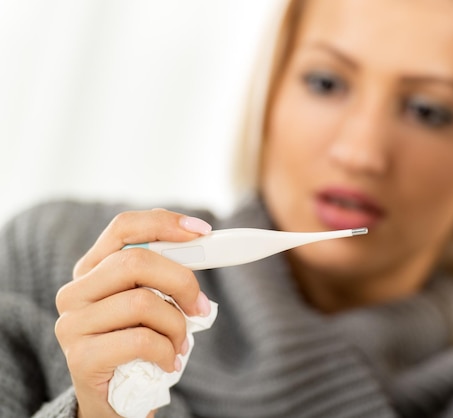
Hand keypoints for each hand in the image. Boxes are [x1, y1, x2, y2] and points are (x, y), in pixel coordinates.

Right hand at [55, 209, 212, 416]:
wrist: (116, 401)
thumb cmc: (140, 346)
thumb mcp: (153, 303)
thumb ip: (165, 275)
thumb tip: (202, 242)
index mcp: (92, 269)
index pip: (124, 228)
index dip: (165, 223)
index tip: (203, 231)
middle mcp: (75, 291)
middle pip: (136, 261)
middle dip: (181, 280)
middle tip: (199, 307)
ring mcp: (73, 324)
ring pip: (142, 302)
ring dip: (176, 325)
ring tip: (180, 343)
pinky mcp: (81, 357)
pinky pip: (141, 340)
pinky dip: (167, 351)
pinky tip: (169, 361)